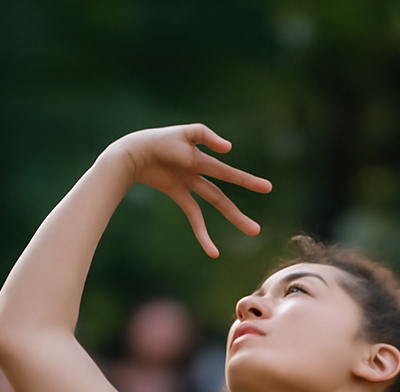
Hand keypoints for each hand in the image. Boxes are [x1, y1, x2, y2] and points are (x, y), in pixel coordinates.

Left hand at [109, 124, 271, 257]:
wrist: (132, 152)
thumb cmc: (157, 140)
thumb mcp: (183, 133)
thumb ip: (207, 136)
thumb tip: (229, 149)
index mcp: (202, 158)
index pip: (227, 174)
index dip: (247, 182)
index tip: (268, 189)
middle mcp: (198, 173)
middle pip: (220, 198)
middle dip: (237, 214)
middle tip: (257, 231)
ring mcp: (188, 185)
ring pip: (211, 207)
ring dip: (227, 223)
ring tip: (244, 237)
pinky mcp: (177, 193)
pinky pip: (193, 215)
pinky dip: (202, 232)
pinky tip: (212, 251)